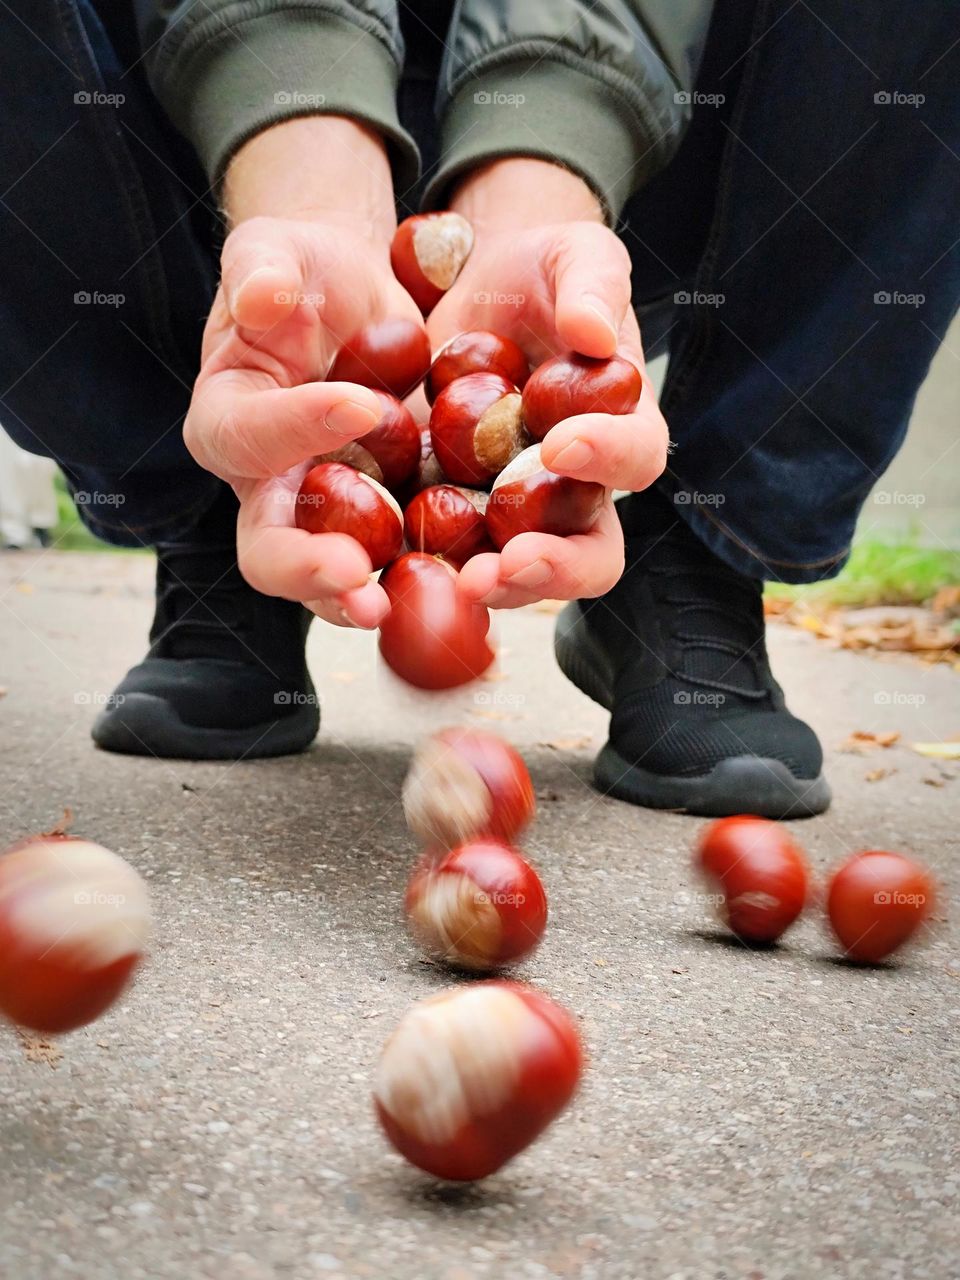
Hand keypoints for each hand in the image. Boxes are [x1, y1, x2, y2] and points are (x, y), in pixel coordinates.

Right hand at [184, 119, 421, 627]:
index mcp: (228, 420)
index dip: (297, 426)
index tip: (362, 404)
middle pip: (268, 550)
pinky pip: (398, 563)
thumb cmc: (303, 271)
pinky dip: (429, 577)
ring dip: (369, 599)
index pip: (249, 438)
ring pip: (332, 581)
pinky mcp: (382, 523)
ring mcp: (326, 518)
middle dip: (308, 568)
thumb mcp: (276, 249)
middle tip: (357, 576)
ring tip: (414, 604)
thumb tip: (260, 300)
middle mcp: (266, 489)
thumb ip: (261, 267)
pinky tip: (474, 581)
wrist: (353, 303)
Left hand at [428, 160, 668, 607]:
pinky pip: (445, 557)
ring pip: (520, 574)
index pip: (636, 457)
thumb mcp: (573, 255)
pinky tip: (394, 566)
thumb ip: (594, 285)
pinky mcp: (451, 514)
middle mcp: (574, 488)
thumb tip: (596, 334)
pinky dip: (427, 570)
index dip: (607, 457)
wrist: (464, 291)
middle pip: (590, 553)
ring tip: (457, 579)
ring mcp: (512, 511)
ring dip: (494, 586)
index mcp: (617, 427)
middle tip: (510, 561)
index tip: (560, 442)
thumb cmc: (537, 272)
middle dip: (556, 566)